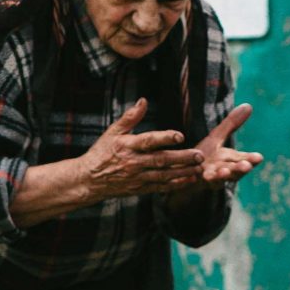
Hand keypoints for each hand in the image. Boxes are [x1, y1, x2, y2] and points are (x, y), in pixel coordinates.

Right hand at [74, 99, 202, 200]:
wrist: (89, 179)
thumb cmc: (102, 152)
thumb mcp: (112, 132)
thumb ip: (130, 117)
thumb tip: (143, 100)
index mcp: (127, 145)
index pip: (148, 141)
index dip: (164, 138)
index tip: (180, 136)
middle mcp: (133, 162)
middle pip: (161, 160)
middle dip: (182, 158)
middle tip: (199, 155)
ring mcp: (137, 177)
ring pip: (164, 175)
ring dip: (183, 172)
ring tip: (200, 168)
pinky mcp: (139, 189)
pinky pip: (160, 187)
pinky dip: (175, 184)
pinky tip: (189, 179)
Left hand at [194, 103, 264, 186]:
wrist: (183, 172)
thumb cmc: (203, 155)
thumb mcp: (217, 137)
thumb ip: (232, 124)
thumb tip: (249, 105)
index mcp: (232, 160)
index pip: (246, 159)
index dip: (252, 159)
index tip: (259, 158)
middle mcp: (225, 170)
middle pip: (236, 170)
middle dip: (241, 168)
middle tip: (247, 166)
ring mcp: (212, 178)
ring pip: (221, 177)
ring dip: (224, 175)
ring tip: (225, 171)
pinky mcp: (198, 182)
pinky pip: (203, 181)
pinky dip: (205, 179)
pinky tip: (205, 175)